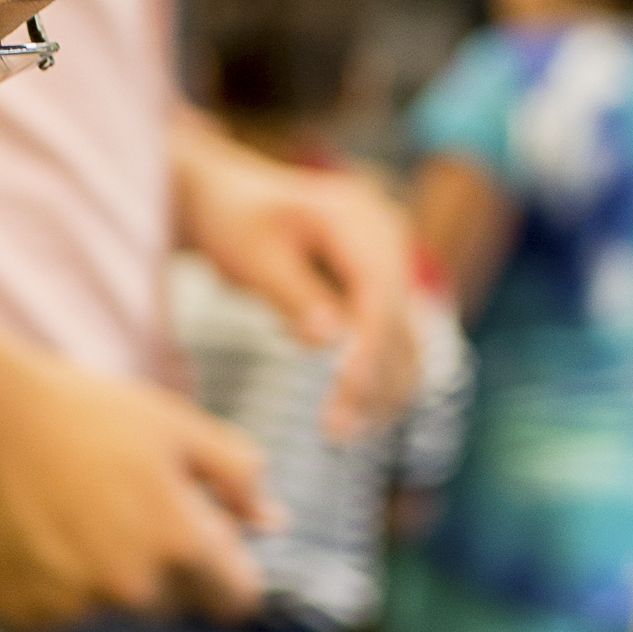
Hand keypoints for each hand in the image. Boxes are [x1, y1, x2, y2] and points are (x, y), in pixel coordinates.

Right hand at [0, 310, 269, 631]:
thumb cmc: (85, 411)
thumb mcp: (176, 425)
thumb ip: (237, 476)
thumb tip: (274, 522)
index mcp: (181, 543)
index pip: (235, 598)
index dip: (226, 570)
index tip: (205, 545)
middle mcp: (132, 586)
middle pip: (172, 603)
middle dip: (162, 567)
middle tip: (122, 506)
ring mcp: (75, 605)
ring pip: (110, 607)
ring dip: (102, 576)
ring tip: (71, 511)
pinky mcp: (24, 611)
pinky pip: (55, 613)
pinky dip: (50, 585)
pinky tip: (35, 532)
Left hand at [171, 112, 419, 435]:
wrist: (226, 200)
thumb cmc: (231, 223)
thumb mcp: (250, 256)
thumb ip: (290, 293)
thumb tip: (327, 341)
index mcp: (355, 215)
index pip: (379, 290)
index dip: (369, 347)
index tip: (346, 395)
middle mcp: (386, 234)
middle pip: (400, 317)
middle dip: (375, 379)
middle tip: (338, 431)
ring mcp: (390, 259)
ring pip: (406, 334)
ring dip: (383, 387)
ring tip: (343, 431)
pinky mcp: (382, 286)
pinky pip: (394, 337)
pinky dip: (378, 376)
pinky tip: (354, 412)